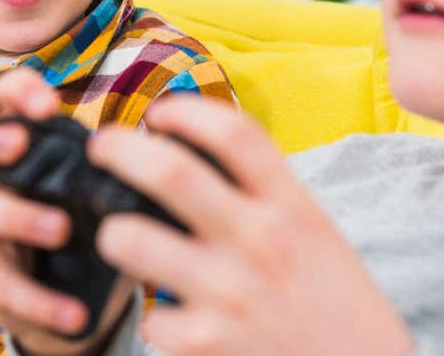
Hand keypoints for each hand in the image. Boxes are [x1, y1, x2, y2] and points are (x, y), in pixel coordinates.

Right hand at [0, 69, 136, 355]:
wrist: (83, 302)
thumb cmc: (99, 228)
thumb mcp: (116, 192)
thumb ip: (140, 168)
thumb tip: (196, 147)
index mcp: (34, 144)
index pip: (10, 97)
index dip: (18, 90)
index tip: (48, 104)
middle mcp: (2, 174)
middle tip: (18, 144)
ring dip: (19, 215)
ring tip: (61, 229)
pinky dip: (38, 300)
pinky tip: (73, 314)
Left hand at [88, 98, 414, 355]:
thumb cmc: (339, 310)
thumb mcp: (320, 238)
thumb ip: (270, 199)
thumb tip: (205, 159)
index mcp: (293, 208)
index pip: (233, 133)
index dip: (184, 110)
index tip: (160, 113)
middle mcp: (260, 241)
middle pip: (170, 171)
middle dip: (119, 150)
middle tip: (103, 148)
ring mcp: (229, 292)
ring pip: (132, 238)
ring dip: (114, 233)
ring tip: (118, 236)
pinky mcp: (205, 343)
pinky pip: (150, 318)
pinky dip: (153, 319)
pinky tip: (170, 319)